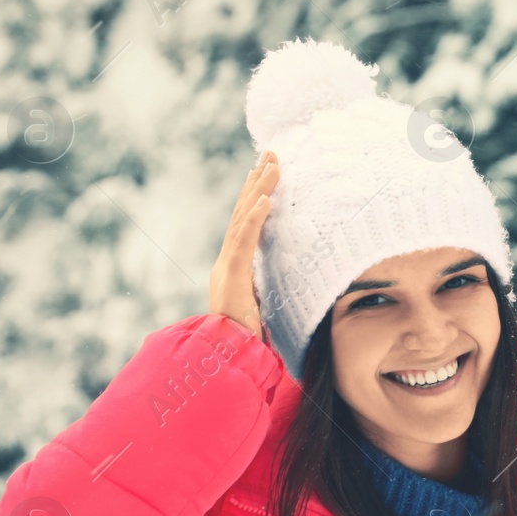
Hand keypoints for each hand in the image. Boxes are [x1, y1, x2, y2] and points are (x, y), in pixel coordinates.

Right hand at [208, 150, 278, 338]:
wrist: (227, 362)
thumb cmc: (247, 341)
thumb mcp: (263, 308)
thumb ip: (269, 290)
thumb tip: (290, 281)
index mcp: (234, 267)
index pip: (246, 223)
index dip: (255, 196)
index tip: (267, 171)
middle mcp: (227, 262)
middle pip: (243, 213)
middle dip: (257, 181)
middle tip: (271, 153)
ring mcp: (226, 268)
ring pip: (243, 220)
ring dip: (258, 190)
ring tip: (272, 165)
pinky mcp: (230, 278)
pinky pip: (243, 243)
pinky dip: (254, 218)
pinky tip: (265, 199)